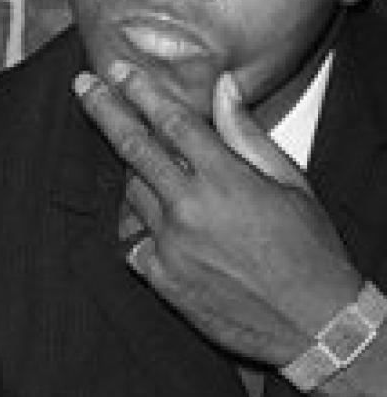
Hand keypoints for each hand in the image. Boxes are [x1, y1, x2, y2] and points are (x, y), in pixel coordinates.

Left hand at [74, 62, 362, 367]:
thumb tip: (224, 87)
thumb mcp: (290, 184)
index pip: (172, 122)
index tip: (118, 70)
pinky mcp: (160, 277)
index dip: (141, 91)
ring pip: (132, 193)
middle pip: (133, 148)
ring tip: (156, 174)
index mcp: (225, 180)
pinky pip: (133, 240)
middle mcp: (190, 208)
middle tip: (83, 86)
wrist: (314, 326)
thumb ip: (246, 133)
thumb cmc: (310, 251)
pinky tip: (163, 228)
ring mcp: (169, 244)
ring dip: (136, 176)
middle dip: (104, 111)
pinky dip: (142, 228)